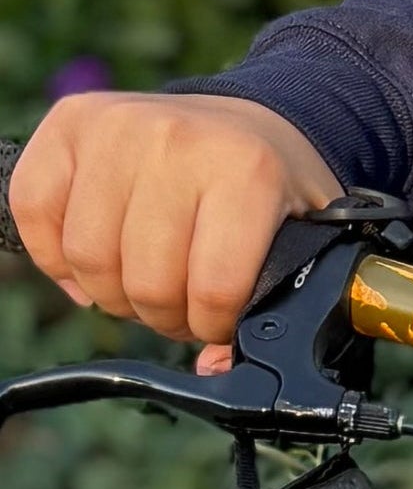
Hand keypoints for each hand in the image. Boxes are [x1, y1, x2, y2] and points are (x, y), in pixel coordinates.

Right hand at [7, 91, 344, 373]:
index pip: (213, 288)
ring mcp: (116, 126)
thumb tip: (212, 368)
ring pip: (86, 258)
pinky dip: (56, 254)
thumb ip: (274, 302)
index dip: (211, 325)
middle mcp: (176, 141)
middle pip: (144, 282)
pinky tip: (92, 264)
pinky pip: (33, 211)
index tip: (217, 320)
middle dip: (162, 315)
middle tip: (177, 306)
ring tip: (141, 284)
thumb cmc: (270, 185)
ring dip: (111, 293)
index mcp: (248, 171)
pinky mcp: (69, 122)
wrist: (246, 119)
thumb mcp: (303, 236)